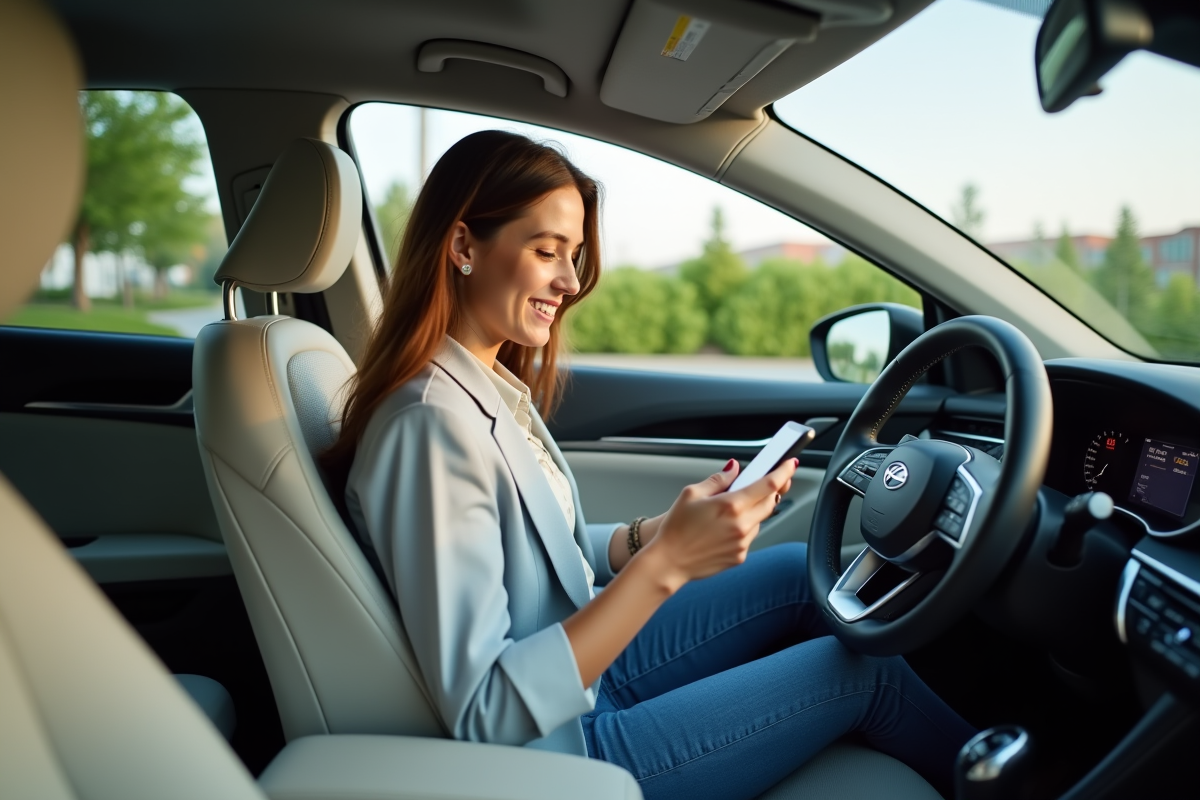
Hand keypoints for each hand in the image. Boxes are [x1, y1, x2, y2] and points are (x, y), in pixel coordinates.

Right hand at [641, 457, 796, 590]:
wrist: (669, 563)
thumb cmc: (676, 529)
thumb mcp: (691, 494)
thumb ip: (717, 480)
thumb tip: (734, 469)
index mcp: (730, 505)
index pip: (768, 484)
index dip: (783, 472)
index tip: (790, 464)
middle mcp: (741, 525)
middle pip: (771, 502)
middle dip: (774, 490)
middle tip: (770, 481)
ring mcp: (743, 543)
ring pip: (760, 520)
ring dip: (755, 510)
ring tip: (733, 509)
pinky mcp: (740, 556)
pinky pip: (749, 537)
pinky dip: (744, 528)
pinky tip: (724, 528)